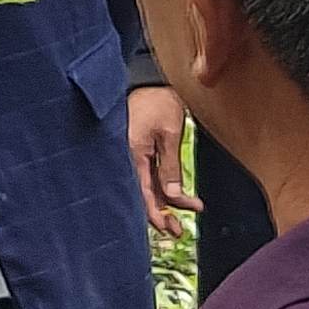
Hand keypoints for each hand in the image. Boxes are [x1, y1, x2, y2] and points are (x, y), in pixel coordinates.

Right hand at [127, 85, 198, 239]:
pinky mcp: (136, 149)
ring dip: (162, 202)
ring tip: (181, 217)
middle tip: (178, 230)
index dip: (155, 213)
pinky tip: (172, 196)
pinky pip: (146, 174)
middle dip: (159, 214)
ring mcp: (130, 153)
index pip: (143, 193)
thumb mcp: (169, 134)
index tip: (170, 227)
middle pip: (141, 194)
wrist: (149, 78)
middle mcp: (127, 157)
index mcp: (131, 154)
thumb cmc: (157, 101)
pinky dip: (159, 187)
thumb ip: (170, 167)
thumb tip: (174, 197)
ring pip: (145, 186)